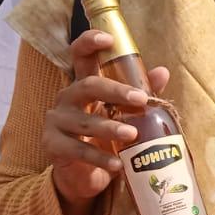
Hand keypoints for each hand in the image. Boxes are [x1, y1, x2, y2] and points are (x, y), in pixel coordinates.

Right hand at [45, 30, 168, 203]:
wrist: (85, 175)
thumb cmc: (106, 138)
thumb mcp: (124, 114)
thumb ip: (141, 92)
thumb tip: (162, 71)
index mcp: (84, 85)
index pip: (80, 56)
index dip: (90, 43)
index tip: (109, 39)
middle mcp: (67, 98)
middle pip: (88, 86)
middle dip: (115, 90)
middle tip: (140, 99)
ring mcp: (57, 121)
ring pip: (83, 121)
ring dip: (109, 128)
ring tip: (132, 134)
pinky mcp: (52, 146)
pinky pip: (77, 150)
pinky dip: (99, 157)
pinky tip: (117, 164)